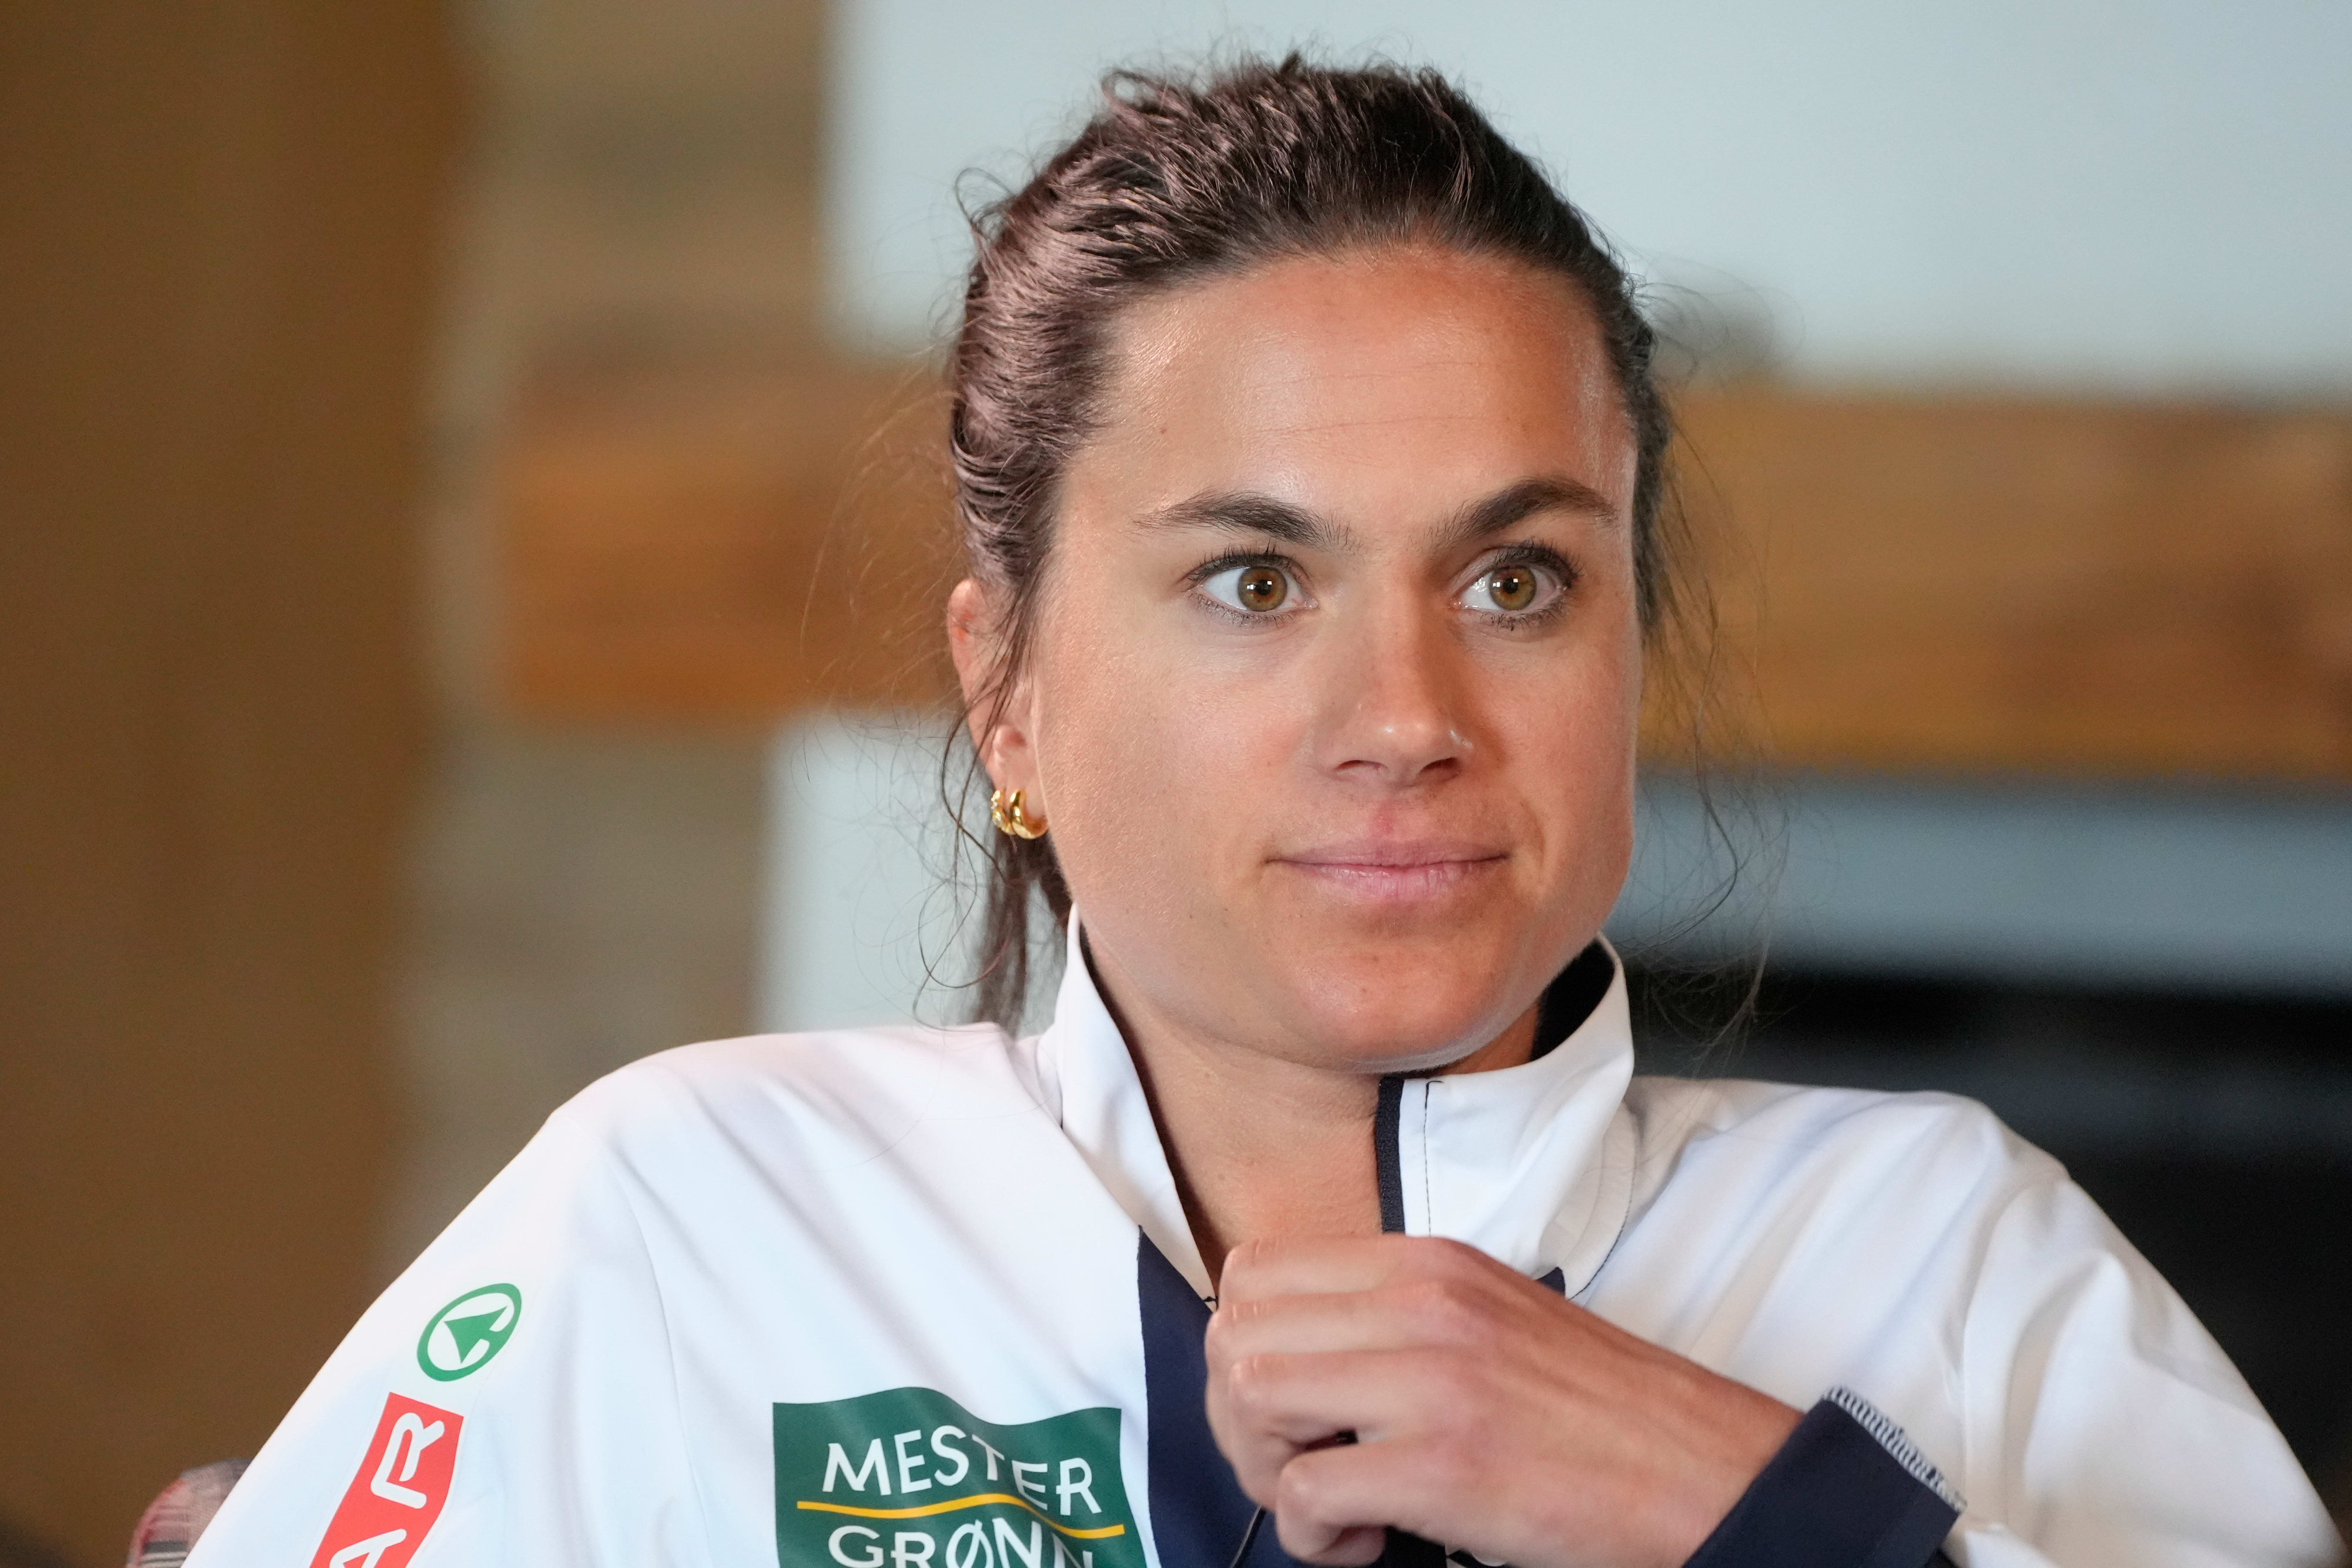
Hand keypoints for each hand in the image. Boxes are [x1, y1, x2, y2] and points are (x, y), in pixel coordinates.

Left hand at [1202, 1235, 1799, 1567]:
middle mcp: (1420, 1301)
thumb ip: (1390, 1316)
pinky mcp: (1445, 1465)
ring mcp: (1431, 1378)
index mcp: (1424, 1262)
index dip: (1246, 1348)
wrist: (1699, 1468)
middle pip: (1233, 1333)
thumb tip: (1292, 1355)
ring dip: (1268, 1470)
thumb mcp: (1482, 1317)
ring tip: (1333, 1500)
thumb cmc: (1588, 1410)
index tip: (1293, 1405)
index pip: (1254, 1271)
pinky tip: (1365, 1540)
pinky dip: (1311, 1532)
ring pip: (1251, 1395)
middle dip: (1241, 1417)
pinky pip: (1302, 1490)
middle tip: (1300, 1464)